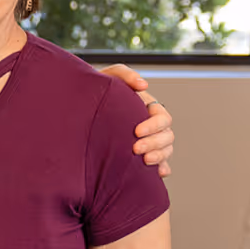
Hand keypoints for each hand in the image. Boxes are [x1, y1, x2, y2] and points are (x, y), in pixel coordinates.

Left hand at [98, 64, 173, 178]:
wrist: (82, 108)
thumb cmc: (96, 91)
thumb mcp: (108, 77)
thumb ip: (125, 74)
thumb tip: (144, 85)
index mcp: (148, 107)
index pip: (163, 117)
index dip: (154, 126)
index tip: (136, 132)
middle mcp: (151, 125)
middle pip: (168, 136)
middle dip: (155, 144)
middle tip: (135, 149)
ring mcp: (148, 140)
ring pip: (167, 150)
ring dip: (160, 157)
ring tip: (144, 162)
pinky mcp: (142, 154)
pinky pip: (160, 164)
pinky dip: (161, 168)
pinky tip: (157, 173)